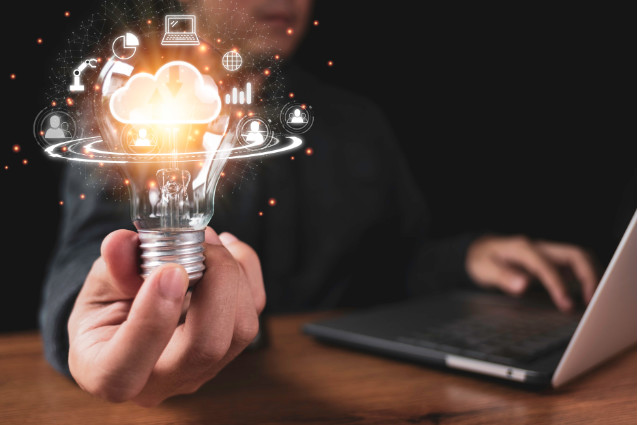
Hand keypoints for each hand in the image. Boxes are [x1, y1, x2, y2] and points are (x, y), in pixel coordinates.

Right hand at [67, 227, 265, 405]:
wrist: (130, 321)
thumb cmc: (107, 308)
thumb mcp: (96, 287)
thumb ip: (110, 267)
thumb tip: (122, 243)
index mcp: (108, 375)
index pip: (125, 371)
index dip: (151, 323)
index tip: (168, 271)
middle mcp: (162, 381)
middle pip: (206, 348)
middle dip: (215, 284)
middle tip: (200, 242)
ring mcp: (202, 369)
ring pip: (241, 329)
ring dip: (233, 274)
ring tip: (208, 240)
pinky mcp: (230, 348)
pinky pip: (253, 310)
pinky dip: (245, 270)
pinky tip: (224, 248)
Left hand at [466, 235, 597, 311]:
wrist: (478, 249)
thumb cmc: (481, 260)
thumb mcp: (484, 269)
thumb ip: (503, 277)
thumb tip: (522, 285)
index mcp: (522, 248)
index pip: (546, 265)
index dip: (558, 284)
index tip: (566, 304)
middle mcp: (539, 247)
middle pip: (574, 254)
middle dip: (589, 275)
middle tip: (592, 301)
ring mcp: (546, 251)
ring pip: (578, 257)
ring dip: (591, 275)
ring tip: (593, 300)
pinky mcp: (550, 259)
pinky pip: (574, 265)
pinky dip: (584, 277)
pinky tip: (586, 294)